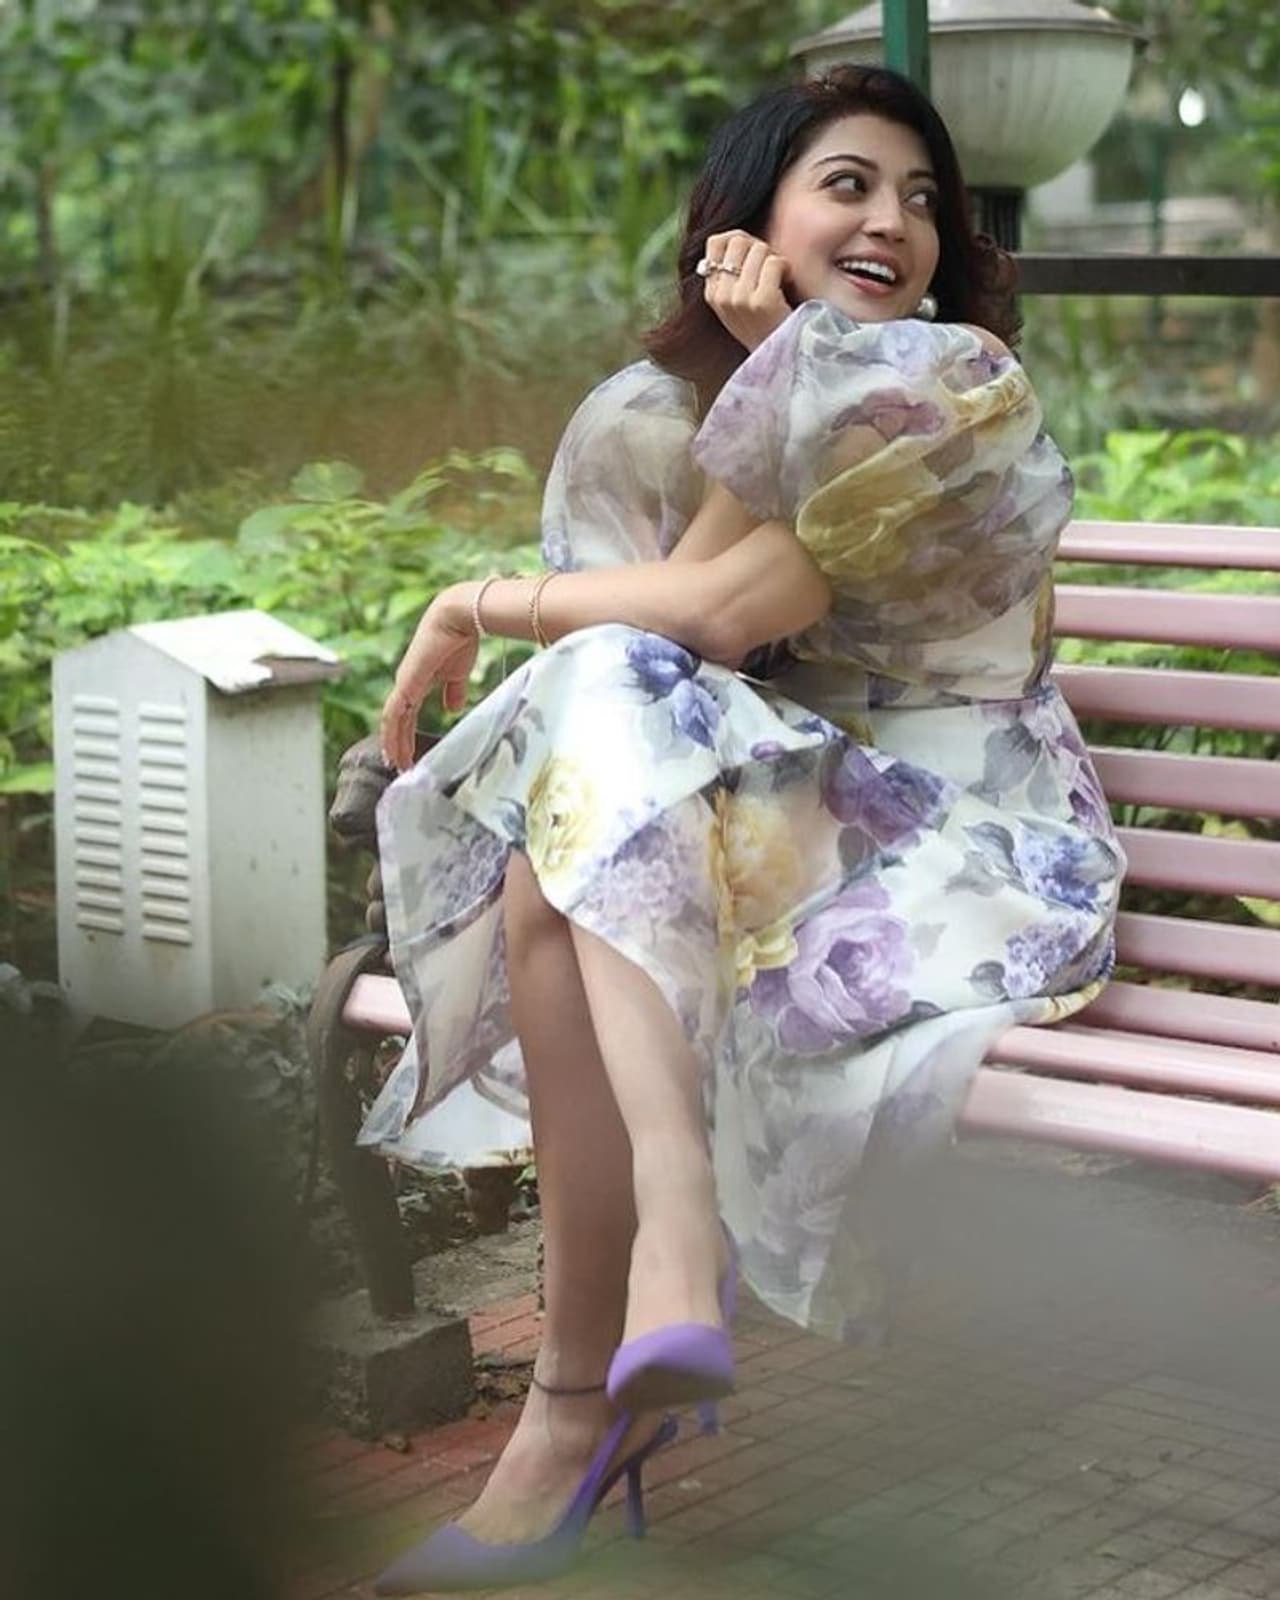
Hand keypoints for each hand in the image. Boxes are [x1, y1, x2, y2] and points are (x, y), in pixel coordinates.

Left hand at [379, 585, 478, 771]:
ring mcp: (404, 683)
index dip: (404, 733)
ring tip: (397, 764)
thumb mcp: (457, 673)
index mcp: (417, 681)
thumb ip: (453, 691)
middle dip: (396, 743)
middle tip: (400, 766)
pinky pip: (394, 714)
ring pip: (392, 720)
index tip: (407, 753)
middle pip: (395, 719)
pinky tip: (395, 748)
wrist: (460, 617)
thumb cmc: (461, 639)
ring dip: (393, 743)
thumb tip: (452, 709)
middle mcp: (406, 683)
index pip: (405, 713)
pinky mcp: (407, 683)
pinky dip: (393, 733)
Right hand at [699, 230, 791, 351]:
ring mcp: (740, 300)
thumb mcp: (736, 301)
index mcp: (712, 293)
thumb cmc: (764, 323)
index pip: (716, 242)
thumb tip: (736, 236)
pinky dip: (786, 267)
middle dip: (759, 247)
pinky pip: (774, 262)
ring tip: (779, 277)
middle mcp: (721, 296)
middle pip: (738, 241)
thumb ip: (729, 272)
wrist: (780, 355)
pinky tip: (787, 281)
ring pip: (758, 249)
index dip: (739, 240)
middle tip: (770, 266)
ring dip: (774, 257)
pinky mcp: (761, 302)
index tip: (753, 256)